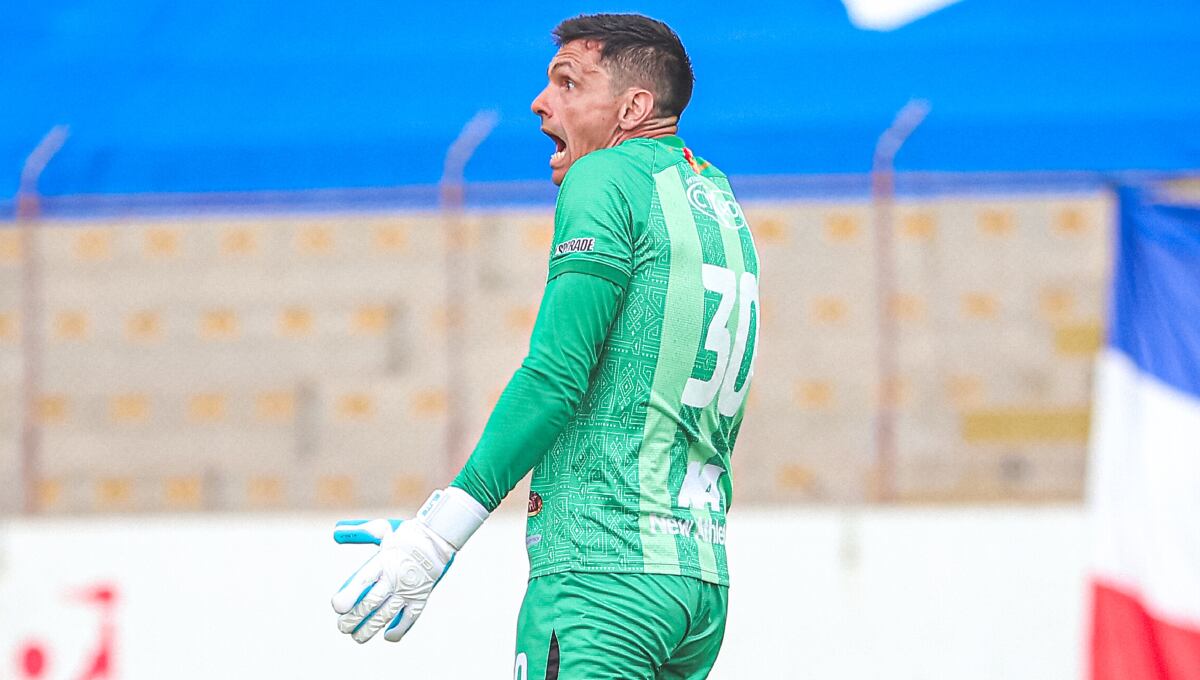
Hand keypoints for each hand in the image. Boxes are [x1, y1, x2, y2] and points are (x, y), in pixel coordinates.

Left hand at [329, 488, 487, 643]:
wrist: (438, 538)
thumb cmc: (407, 535)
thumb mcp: (382, 529)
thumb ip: (360, 533)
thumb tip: (335, 533)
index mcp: (384, 560)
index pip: (363, 581)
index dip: (349, 596)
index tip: (337, 607)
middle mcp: (395, 577)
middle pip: (370, 603)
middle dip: (353, 619)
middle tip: (342, 627)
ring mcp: (409, 590)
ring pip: (386, 615)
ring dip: (369, 629)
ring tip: (357, 637)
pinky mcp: (421, 597)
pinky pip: (409, 619)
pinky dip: (399, 630)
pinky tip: (388, 636)